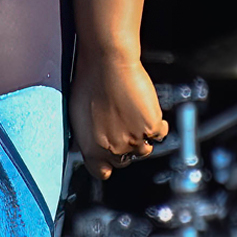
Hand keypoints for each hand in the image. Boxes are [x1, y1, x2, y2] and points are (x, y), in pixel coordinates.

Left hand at [69, 45, 169, 178]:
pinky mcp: (152, 127)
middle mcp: (113, 150)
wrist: (107, 64)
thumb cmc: (88, 83)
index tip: (108, 159)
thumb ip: (86, 136)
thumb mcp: (76, 115)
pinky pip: (160, 133)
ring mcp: (134, 140)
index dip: (106, 165)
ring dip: (141, 137)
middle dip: (123, 147)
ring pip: (144, 150)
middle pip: (124, 160)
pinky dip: (158, 125)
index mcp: (91, 150)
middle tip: (121, 127)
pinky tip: (148, 111)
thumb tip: (90, 144)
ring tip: (134, 117)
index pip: (101, 173)